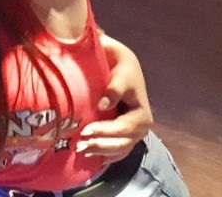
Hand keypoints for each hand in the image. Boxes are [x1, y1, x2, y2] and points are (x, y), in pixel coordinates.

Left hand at [78, 34, 152, 162]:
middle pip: (121, 143)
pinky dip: (106, 156)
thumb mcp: (121, 72)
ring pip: (119, 150)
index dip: (105, 131)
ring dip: (101, 152)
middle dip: (100, 145)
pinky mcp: (124, 135)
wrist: (121, 64)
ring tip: (81, 150)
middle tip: (79, 145)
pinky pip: (117, 151)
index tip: (85, 130)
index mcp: (142, 113)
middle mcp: (141, 127)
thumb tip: (103, 105)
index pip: (124, 128)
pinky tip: (91, 157)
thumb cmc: (121, 66)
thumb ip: (114, 88)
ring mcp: (133, 133)